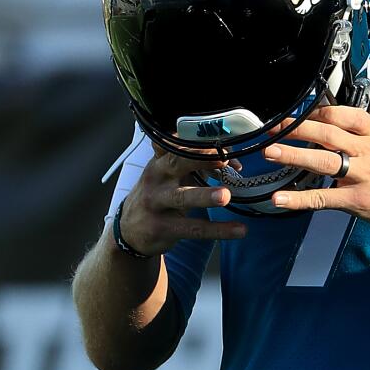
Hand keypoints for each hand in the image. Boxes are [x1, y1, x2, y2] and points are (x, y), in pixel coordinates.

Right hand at [117, 144, 246, 255]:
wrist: (129, 230)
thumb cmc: (159, 194)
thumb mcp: (171, 175)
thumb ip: (198, 164)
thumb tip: (233, 161)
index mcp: (160, 160)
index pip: (176, 142)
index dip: (199, 140)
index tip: (223, 140)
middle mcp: (156, 177)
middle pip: (176, 162)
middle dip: (200, 159)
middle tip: (225, 158)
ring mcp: (156, 202)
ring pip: (182, 197)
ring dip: (205, 195)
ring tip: (226, 196)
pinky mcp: (161, 227)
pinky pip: (193, 228)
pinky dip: (218, 230)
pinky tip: (240, 230)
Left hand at [263, 105, 369, 237]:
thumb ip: (369, 133)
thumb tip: (343, 124)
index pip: (342, 114)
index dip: (316, 112)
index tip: (297, 112)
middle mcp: (368, 150)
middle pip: (326, 133)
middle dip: (296, 128)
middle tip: (273, 127)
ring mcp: (363, 175)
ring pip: (322, 161)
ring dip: (292, 155)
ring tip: (269, 152)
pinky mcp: (359, 201)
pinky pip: (324, 198)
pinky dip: (299, 199)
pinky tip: (280, 199)